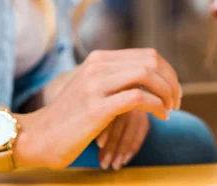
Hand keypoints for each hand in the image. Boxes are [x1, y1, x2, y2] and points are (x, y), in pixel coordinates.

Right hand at [15, 48, 179, 168]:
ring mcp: (96, 85)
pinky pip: (138, 98)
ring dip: (166, 93)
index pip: (148, 55)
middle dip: (171, 82)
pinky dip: (157, 107)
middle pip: (151, 61)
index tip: (174, 92)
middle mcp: (98, 66)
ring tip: (170, 109)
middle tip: (176, 102)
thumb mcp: (95, 89)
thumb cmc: (72, 118)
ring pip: (146, 75)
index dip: (168, 73)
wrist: (40, 137)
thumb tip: (153, 79)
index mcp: (100, 59)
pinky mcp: (97, 107)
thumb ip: (118, 80)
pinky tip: (161, 117)